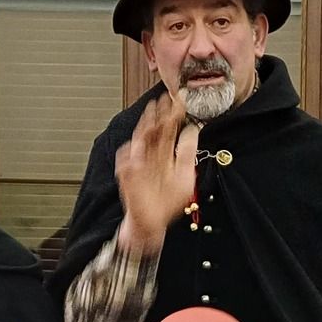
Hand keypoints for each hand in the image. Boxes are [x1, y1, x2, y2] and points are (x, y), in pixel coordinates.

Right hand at [114, 95, 195, 254]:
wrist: (152, 223)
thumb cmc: (167, 203)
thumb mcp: (185, 176)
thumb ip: (188, 153)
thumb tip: (194, 131)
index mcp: (165, 154)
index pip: (170, 129)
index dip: (175, 115)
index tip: (181, 100)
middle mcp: (151, 155)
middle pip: (156, 129)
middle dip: (160, 113)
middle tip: (166, 98)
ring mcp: (138, 163)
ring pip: (142, 138)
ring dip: (146, 124)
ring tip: (152, 110)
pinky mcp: (127, 175)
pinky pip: (127, 161)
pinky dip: (131, 153)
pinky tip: (136, 145)